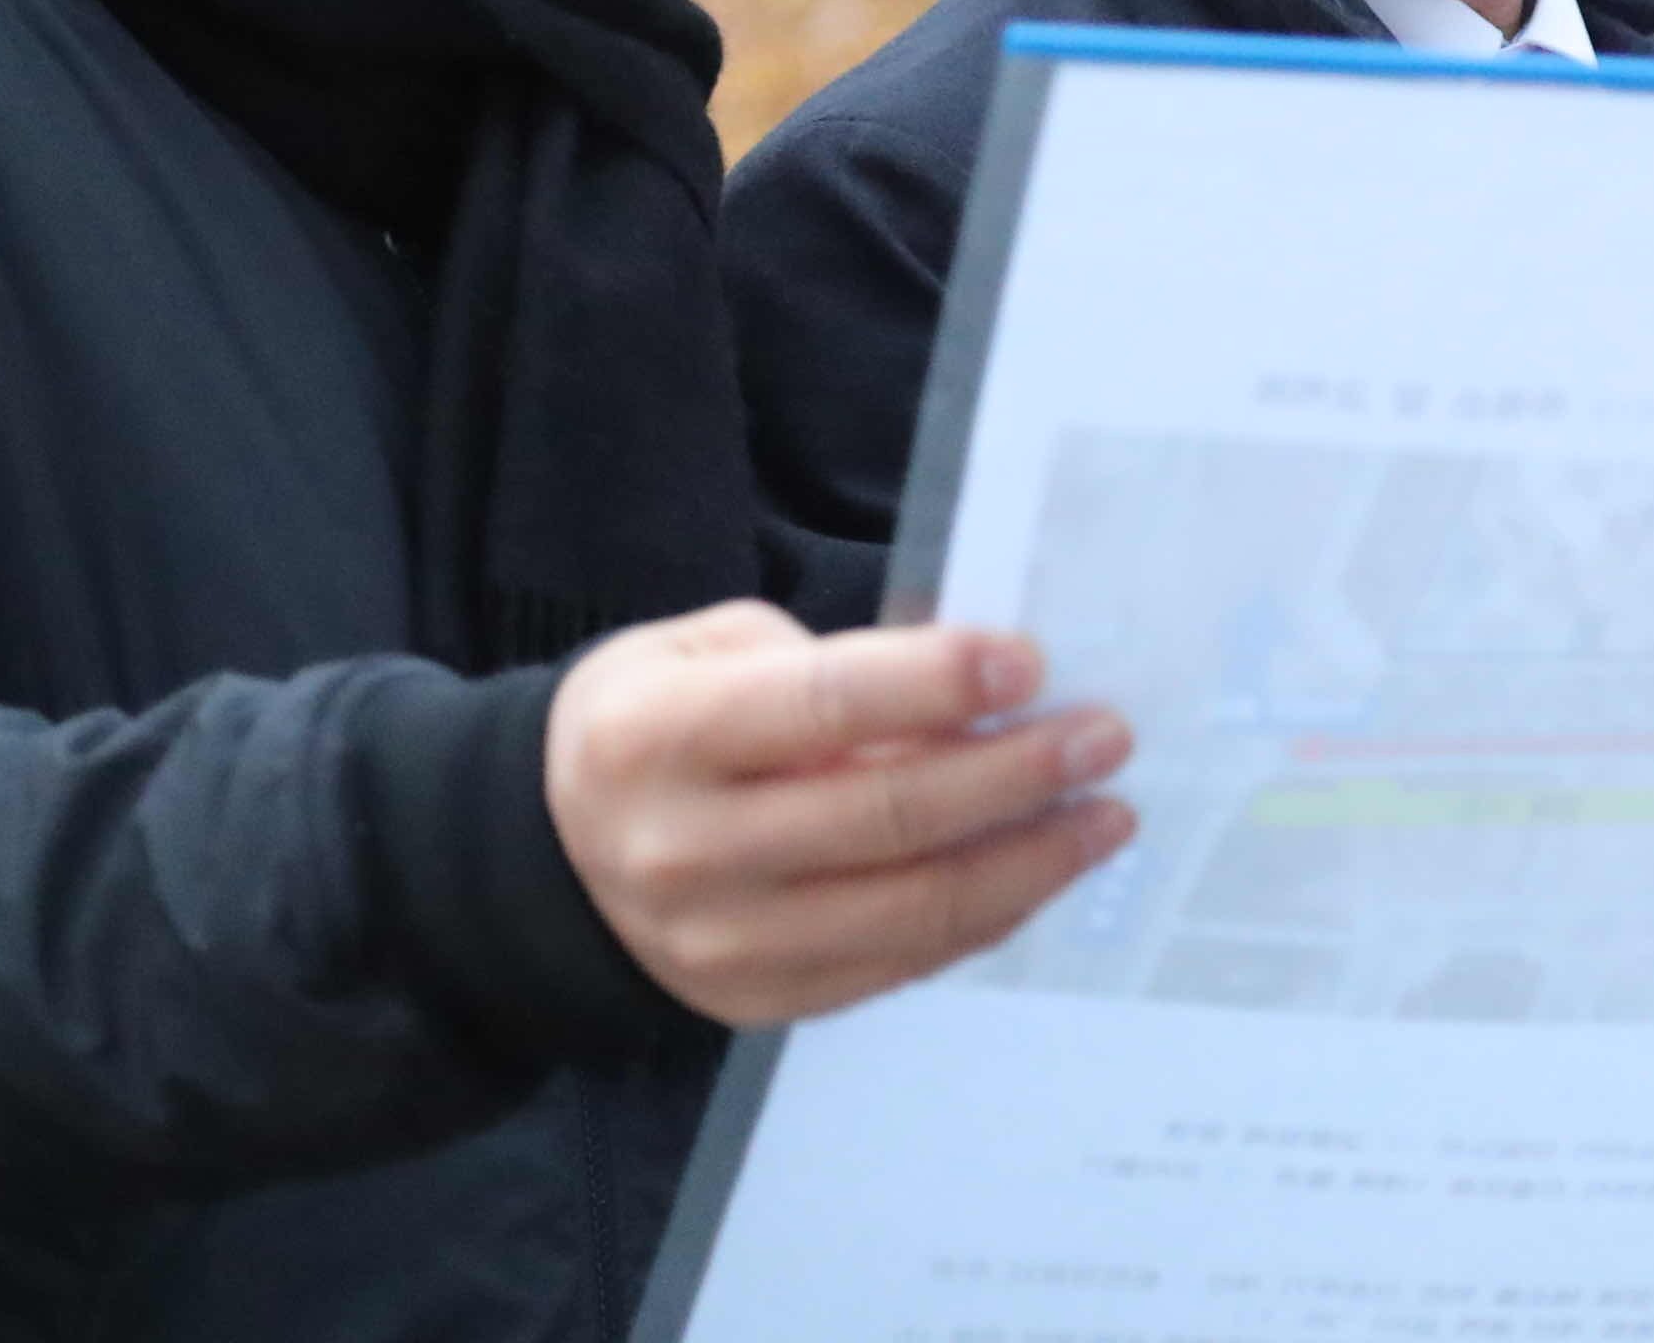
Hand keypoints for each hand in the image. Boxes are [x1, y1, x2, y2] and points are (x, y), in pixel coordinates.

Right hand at [544, 599, 1134, 1028]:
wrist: (548, 855)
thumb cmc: (654, 723)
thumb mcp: (708, 652)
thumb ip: (826, 669)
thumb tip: (974, 696)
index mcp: (661, 737)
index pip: (822, 706)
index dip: (937, 683)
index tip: (1032, 662)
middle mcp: (686, 849)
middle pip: (889, 818)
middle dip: (1019, 775)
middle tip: (1104, 736)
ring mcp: (721, 943)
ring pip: (913, 910)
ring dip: (1032, 861)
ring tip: (1104, 815)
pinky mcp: (758, 1002)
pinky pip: (901, 963)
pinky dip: (988, 916)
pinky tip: (1040, 867)